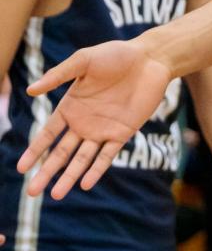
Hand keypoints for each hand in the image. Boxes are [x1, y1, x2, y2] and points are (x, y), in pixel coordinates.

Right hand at [17, 39, 171, 198]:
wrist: (151, 58)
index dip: (35, 150)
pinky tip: (85, 183)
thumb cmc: (116, 55)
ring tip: (56, 195)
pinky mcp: (123, 132)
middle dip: (47, 171)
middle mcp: (84, 122)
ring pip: (82, 159)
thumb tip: (30, 90)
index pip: (48, 134)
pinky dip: (97, 169)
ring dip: (69, 176)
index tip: (21, 168)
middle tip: (31, 191)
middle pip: (62, 152)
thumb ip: (59, 75)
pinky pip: (107, 155)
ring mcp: (103, 129)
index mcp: (71, 106)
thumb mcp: (85, 60)